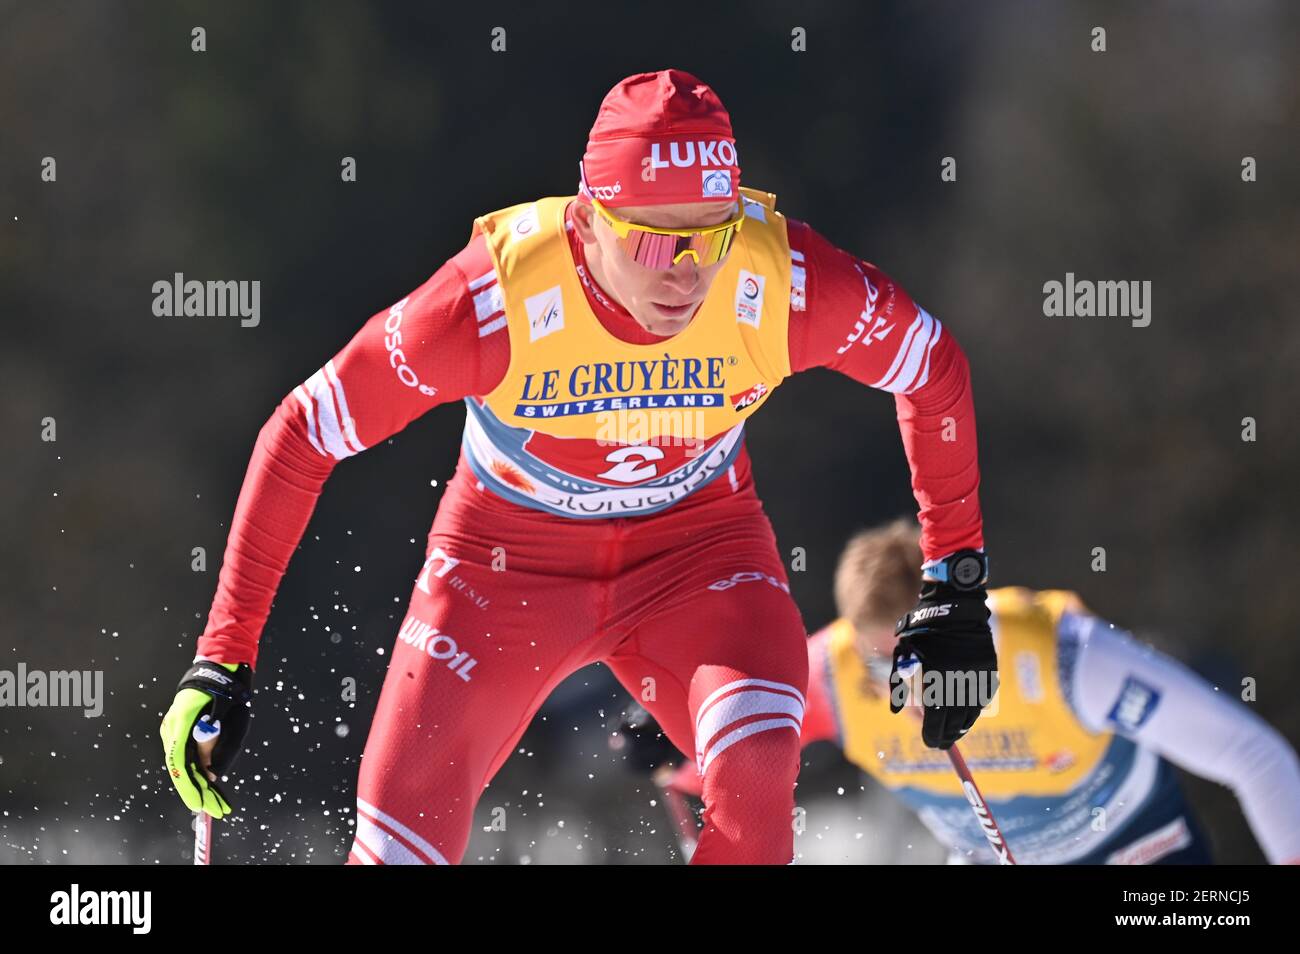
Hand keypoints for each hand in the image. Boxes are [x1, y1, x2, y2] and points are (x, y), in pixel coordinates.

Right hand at [160, 660, 253, 817]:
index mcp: (181, 724)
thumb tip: (210, 774)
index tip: (200, 805)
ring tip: (215, 802)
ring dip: (198, 783)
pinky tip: (206, 784)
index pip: (181, 764)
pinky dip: (196, 771)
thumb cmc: (226, 691)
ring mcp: (172, 728)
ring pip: (183, 764)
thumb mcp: (228, 719)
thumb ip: (216, 747)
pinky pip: (185, 755)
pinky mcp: (179, 729)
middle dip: (197, 791)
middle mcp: (172, 728)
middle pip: (181, 768)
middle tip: (215, 810)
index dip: (190, 787)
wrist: (217, 668)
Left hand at [889, 582, 997, 748]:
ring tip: (954, 733)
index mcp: (935, 681)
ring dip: (962, 727)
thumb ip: (899, 684)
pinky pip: (983, 698)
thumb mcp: (904, 656)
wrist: (954, 610)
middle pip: (954, 722)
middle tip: (941, 744)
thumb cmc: (922, 634)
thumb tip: (895, 710)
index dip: (932, 735)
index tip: (930, 743)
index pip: (935, 720)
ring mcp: (975, 677)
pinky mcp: (988, 671)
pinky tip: (968, 716)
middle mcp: (957, 682)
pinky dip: (975, 710)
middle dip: (947, 736)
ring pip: (971, 713)